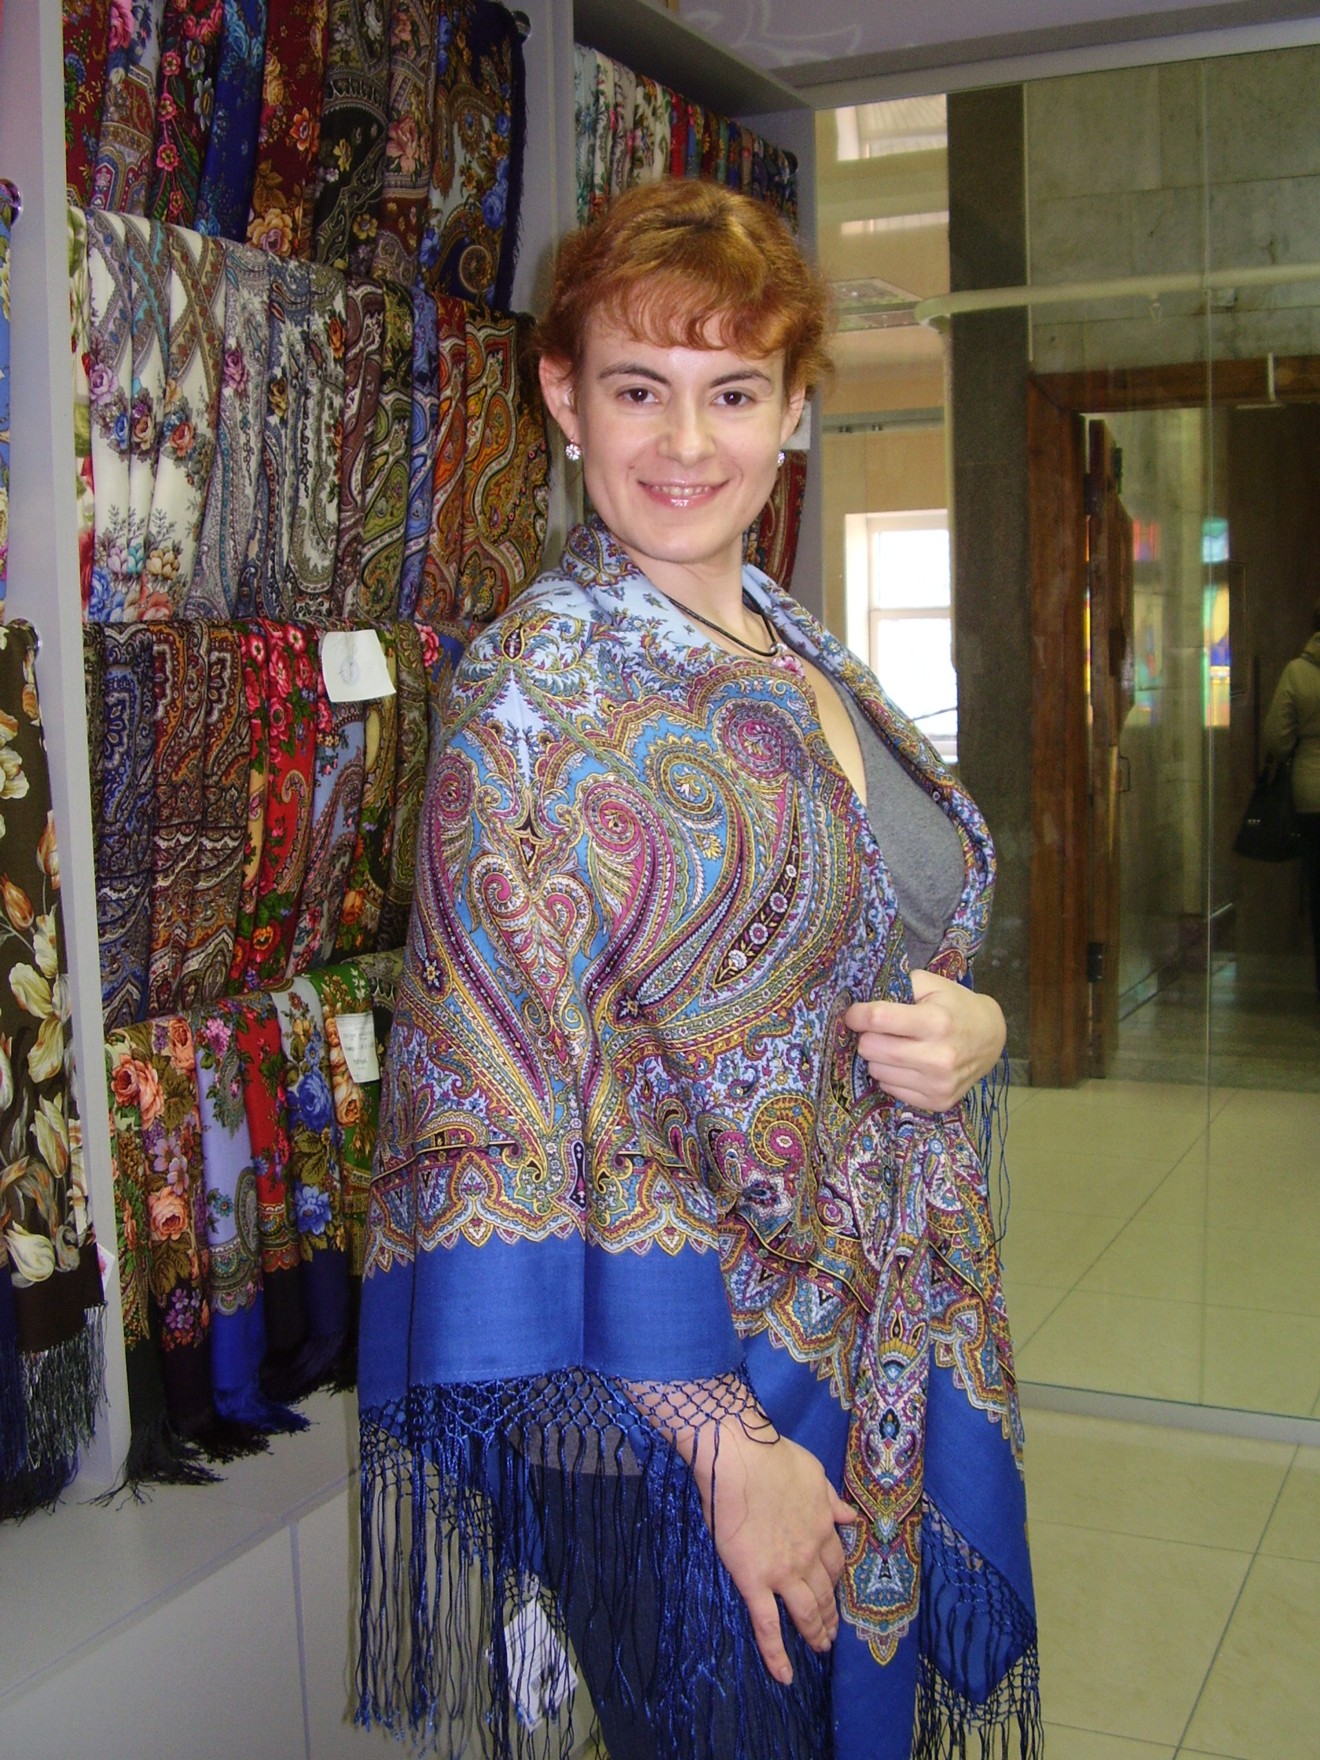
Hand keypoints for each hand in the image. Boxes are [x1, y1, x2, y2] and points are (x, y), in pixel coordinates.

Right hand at [690, 1421, 859, 1684]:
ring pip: (805, 1612)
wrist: (740, 1458)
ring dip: (815, 1633)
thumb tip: (852, 1517)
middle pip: (825, 1592)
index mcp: (824, 1526)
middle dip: (831, 1615)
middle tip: (832, 1633)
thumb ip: (832, 1499)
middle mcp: (809, 1555)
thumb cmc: (773, 1457)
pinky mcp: (755, 1581)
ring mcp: (783, 1572)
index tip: (835, 1591)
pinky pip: (768, 1625)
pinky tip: (784, 1675)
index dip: (837, 1580)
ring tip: (820, 1647)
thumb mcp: (814, 1473)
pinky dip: (777, 1653)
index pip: (836, 1563)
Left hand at [845, 969, 1005, 1111]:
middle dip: (867, 1036)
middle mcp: (938, 1057)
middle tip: (878, 1030)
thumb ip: (898, 985)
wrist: (990, 1038)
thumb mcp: (932, 984)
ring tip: (896, 1046)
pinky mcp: (937, 1102)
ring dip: (878, 1057)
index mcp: (936, 1022)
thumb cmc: (956, 1006)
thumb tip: (862, 999)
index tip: (854, 1014)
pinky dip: (891, 1075)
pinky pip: (890, 1089)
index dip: (857, 1014)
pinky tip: (907, 1064)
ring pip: (876, 1071)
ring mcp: (938, 1084)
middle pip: (871, 1048)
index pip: (878, 1019)